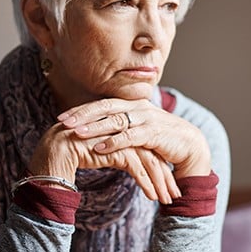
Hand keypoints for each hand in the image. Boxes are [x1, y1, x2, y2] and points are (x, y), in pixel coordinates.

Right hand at [27, 122, 178, 202]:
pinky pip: (136, 168)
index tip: (168, 182)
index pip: (146, 148)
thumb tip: (132, 163)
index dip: (158, 166)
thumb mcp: (100, 154)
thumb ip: (116, 154)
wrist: (50, 156)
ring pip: (148, 160)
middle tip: (174, 193)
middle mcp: (122, 130)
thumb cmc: (71, 157)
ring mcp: (118, 138)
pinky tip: (153, 197)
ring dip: (160, 182)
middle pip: (151, 153)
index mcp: (120, 128)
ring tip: (167, 199)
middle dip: (164, 175)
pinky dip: (147, 183)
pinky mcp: (113, 149)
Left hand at [56, 98, 211, 179]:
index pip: (102, 104)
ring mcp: (146, 118)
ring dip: (94, 127)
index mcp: (132, 104)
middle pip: (105, 107)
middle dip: (82, 115)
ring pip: (115, 120)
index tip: (62, 117)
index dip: (82, 110)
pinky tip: (99, 148)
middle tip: (63, 122)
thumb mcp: (138, 131)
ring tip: (76, 134)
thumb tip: (94, 132)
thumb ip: (120, 128)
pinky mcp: (154, 132)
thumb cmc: (160, 139)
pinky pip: (130, 136)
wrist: (189, 145)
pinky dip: (113, 142)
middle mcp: (138, 107)